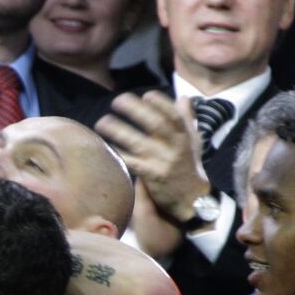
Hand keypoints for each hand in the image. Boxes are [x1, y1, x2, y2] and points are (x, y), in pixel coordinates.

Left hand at [95, 91, 210, 222]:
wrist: (192, 199)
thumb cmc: (188, 166)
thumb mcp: (193, 141)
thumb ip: (187, 119)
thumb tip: (184, 97)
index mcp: (184, 136)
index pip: (174, 115)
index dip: (161, 104)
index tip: (146, 95)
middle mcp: (175, 147)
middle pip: (155, 124)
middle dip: (136, 110)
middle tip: (117, 100)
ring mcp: (163, 162)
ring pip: (139, 143)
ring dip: (119, 130)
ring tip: (102, 122)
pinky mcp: (152, 177)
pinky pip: (132, 163)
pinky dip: (119, 154)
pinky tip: (106, 146)